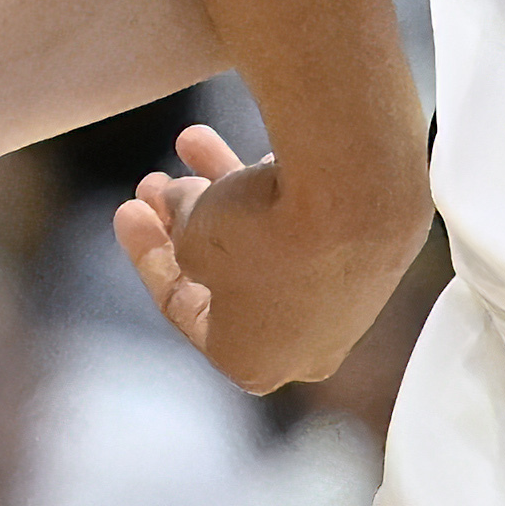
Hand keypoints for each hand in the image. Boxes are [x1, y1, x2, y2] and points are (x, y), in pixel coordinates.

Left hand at [118, 123, 422, 389]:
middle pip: (229, 276)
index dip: (148, 251)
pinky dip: (278, 188)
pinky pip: (315, 225)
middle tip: (155, 182)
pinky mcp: (377, 257)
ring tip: (191, 141)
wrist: (359, 194)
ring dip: (227, 193)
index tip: (127, 211)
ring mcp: (347, 306)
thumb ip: (182, 231)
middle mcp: (305, 346)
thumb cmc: (263, 231)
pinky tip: (252, 145)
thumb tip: (186, 207)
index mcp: (251, 364)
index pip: (183, 303)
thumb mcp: (194, 234)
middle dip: (186, 222)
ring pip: (272, 243)